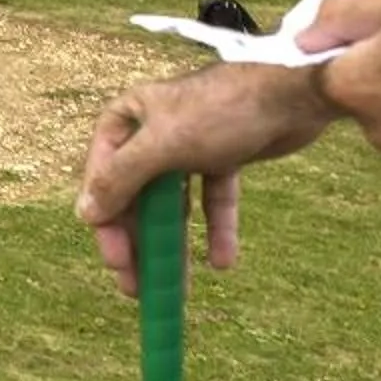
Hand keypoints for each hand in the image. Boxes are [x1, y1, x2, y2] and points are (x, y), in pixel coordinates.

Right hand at [75, 63, 338, 295]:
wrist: (296, 93)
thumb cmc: (222, 109)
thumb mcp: (162, 146)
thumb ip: (120, 179)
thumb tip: (84, 214)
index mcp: (127, 120)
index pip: (102, 179)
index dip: (108, 224)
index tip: (118, 262)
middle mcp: (152, 132)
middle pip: (136, 197)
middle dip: (140, 243)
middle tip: (139, 287)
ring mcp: (188, 145)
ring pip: (173, 204)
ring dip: (174, 244)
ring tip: (177, 288)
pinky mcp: (222, 156)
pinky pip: (212, 200)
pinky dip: (216, 229)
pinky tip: (222, 262)